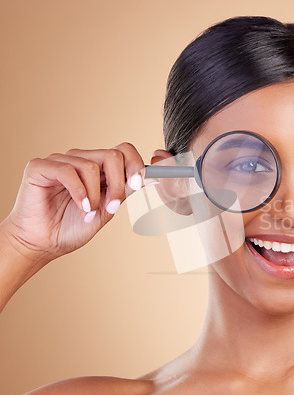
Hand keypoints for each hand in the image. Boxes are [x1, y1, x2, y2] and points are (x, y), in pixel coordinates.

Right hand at [4, 142, 144, 262]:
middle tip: (113, 207)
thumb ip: (125, 191)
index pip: (123, 150)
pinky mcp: (40, 167)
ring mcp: (60, 161)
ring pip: (92, 165)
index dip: (136, 165)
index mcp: (98, 168)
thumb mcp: (106, 209)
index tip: (141, 185)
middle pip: (112, 155)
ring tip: (90, 213)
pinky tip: (81, 207)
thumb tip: (153, 178)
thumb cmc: (72, 227)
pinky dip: (80, 192)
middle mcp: (80, 160)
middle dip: (119, 184)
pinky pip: (68, 170)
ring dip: (96, 195)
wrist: (43, 244)